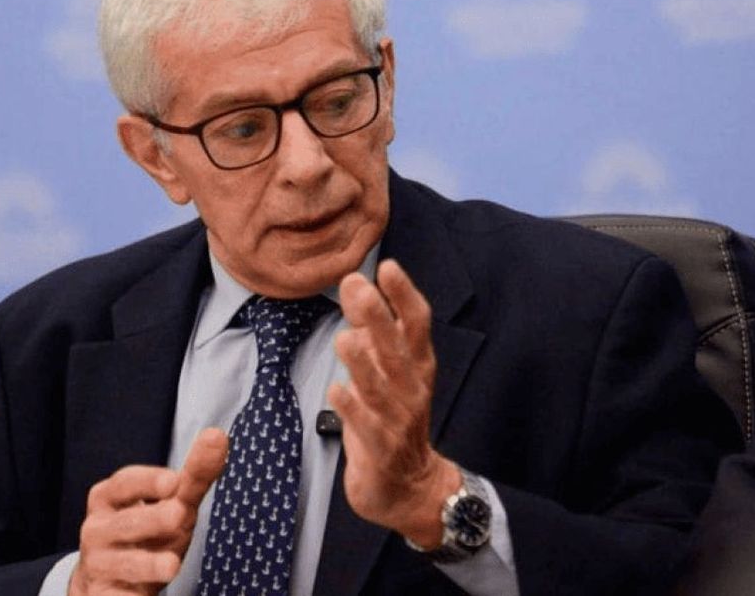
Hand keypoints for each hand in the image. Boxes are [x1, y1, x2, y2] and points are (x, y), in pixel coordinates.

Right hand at [70, 428, 227, 595]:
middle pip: (126, 524)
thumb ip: (194, 474)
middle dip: (152, 519)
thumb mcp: (171, 503)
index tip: (174, 480)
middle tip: (179, 515)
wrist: (107, 581)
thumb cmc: (147, 532)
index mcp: (108, 499)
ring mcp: (99, 565)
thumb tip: (218, 435)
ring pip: (122, 564)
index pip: (124, 484)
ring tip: (172, 566)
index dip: (148, 481)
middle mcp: (97, 530)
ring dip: (147, 565)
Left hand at [329, 259, 461, 547]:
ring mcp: (397, 419)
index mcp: (418, 366)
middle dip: (379, 316)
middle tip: (357, 285)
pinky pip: (364, 426)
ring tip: (345, 337)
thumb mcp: (388, 372)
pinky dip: (351, 407)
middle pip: (397, 349)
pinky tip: (336, 389)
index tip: (388, 266)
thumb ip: (372, 332)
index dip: (404, 295)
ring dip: (362, 361)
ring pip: (380, 386)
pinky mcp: (379, 448)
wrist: (408, 487)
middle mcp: (412, 388)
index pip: (417, 324)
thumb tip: (355, 285)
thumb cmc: (393, 420)